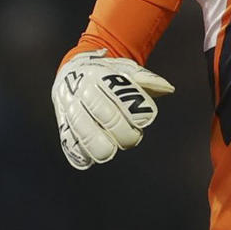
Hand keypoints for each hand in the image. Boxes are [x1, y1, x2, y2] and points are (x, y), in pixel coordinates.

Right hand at [51, 49, 174, 169]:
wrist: (72, 70)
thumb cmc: (107, 74)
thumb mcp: (125, 70)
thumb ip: (146, 80)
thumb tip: (168, 89)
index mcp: (100, 74)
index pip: (118, 92)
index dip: (133, 109)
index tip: (144, 122)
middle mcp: (82, 89)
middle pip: (101, 110)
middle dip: (118, 129)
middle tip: (132, 139)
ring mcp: (69, 106)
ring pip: (80, 126)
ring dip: (94, 143)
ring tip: (107, 153)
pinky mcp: (62, 123)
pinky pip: (67, 139)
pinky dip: (77, 151)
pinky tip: (88, 159)